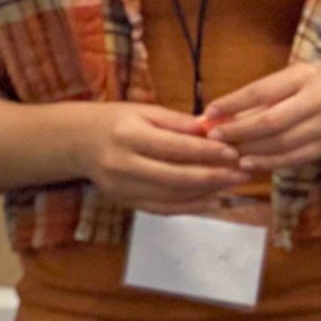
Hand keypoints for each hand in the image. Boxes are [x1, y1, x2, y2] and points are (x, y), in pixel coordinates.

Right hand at [74, 103, 245, 212]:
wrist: (77, 143)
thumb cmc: (116, 121)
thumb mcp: (145, 111)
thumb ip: (179, 122)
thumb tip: (214, 128)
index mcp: (128, 135)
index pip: (174, 147)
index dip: (207, 152)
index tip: (233, 152)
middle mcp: (123, 164)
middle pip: (176, 176)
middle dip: (214, 177)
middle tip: (242, 173)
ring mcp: (122, 188)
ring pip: (172, 196)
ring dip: (207, 193)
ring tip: (234, 185)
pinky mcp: (125, 202)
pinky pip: (163, 209)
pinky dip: (191, 207)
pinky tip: (214, 201)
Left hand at [205, 63, 320, 172]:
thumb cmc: (316, 87)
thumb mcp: (293, 79)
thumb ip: (261, 96)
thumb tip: (218, 115)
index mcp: (304, 76)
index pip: (262, 91)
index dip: (233, 104)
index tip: (209, 113)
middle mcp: (319, 100)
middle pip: (271, 121)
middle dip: (238, 131)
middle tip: (213, 137)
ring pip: (282, 143)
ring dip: (250, 150)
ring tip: (227, 153)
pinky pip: (295, 158)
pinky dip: (269, 163)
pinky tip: (249, 164)